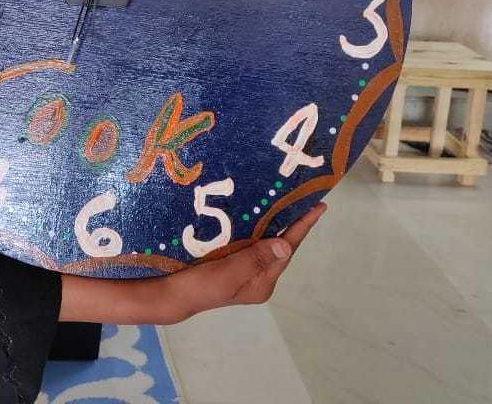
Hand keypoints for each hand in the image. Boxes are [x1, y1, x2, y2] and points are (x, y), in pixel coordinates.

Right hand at [155, 201, 326, 323]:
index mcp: (263, 282)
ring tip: (284, 198)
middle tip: (303, 196)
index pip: (287, 249)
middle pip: (279, 245)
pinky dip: (254, 225)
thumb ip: (255, 258)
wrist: (173, 294)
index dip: (302, 227)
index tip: (318, 207)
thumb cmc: (200, 286)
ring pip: (264, 241)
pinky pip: (249, 241)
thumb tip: (285, 244)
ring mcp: (245, 269)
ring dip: (273, 221)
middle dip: (292, 222)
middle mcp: (258, 276)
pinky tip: (254, 211)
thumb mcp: (228, 273)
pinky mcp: (231, 262)